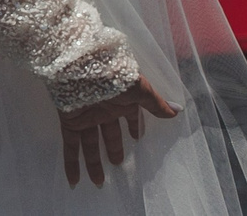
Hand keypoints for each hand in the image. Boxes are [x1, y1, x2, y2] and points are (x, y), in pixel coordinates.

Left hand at [60, 78, 177, 187]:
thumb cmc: (113, 72)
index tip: (137, 138)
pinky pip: (70, 145)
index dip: (134, 127)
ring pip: (90, 145)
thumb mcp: (140, 88)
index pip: (129, 117)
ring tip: (98, 183)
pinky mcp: (70, 121)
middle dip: (114, 149)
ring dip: (94, 163)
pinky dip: (72, 163)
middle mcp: (104, 109)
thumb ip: (155, 103)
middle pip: (109, 135)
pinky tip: (73, 181)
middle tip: (118, 164)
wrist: (81, 62)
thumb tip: (176, 111)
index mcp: (121, 100)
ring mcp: (86, 116)